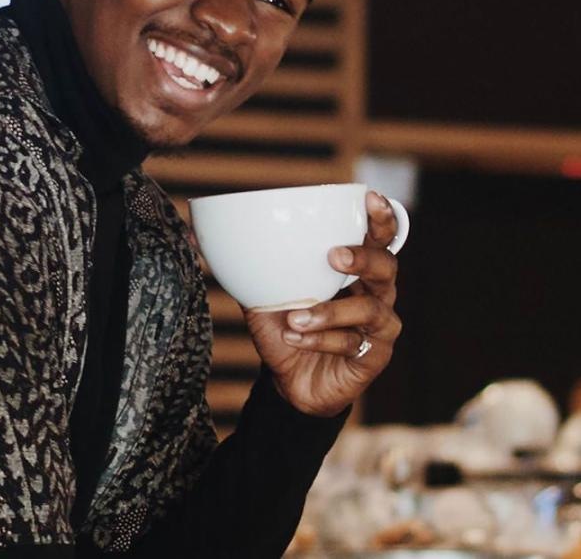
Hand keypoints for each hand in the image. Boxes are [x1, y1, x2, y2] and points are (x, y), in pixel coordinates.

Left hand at [244, 190, 403, 416]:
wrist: (288, 382)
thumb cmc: (285, 329)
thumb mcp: (263, 295)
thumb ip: (244, 266)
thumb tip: (193, 239)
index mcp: (356, 271)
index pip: (378, 238)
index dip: (381, 217)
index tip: (370, 199)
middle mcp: (376, 294)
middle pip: (387, 266)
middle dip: (363, 258)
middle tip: (333, 256)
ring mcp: (379, 327)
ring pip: (368, 309)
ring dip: (329, 312)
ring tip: (294, 318)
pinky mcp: (374, 358)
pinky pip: (353, 343)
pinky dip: (320, 340)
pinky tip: (295, 337)